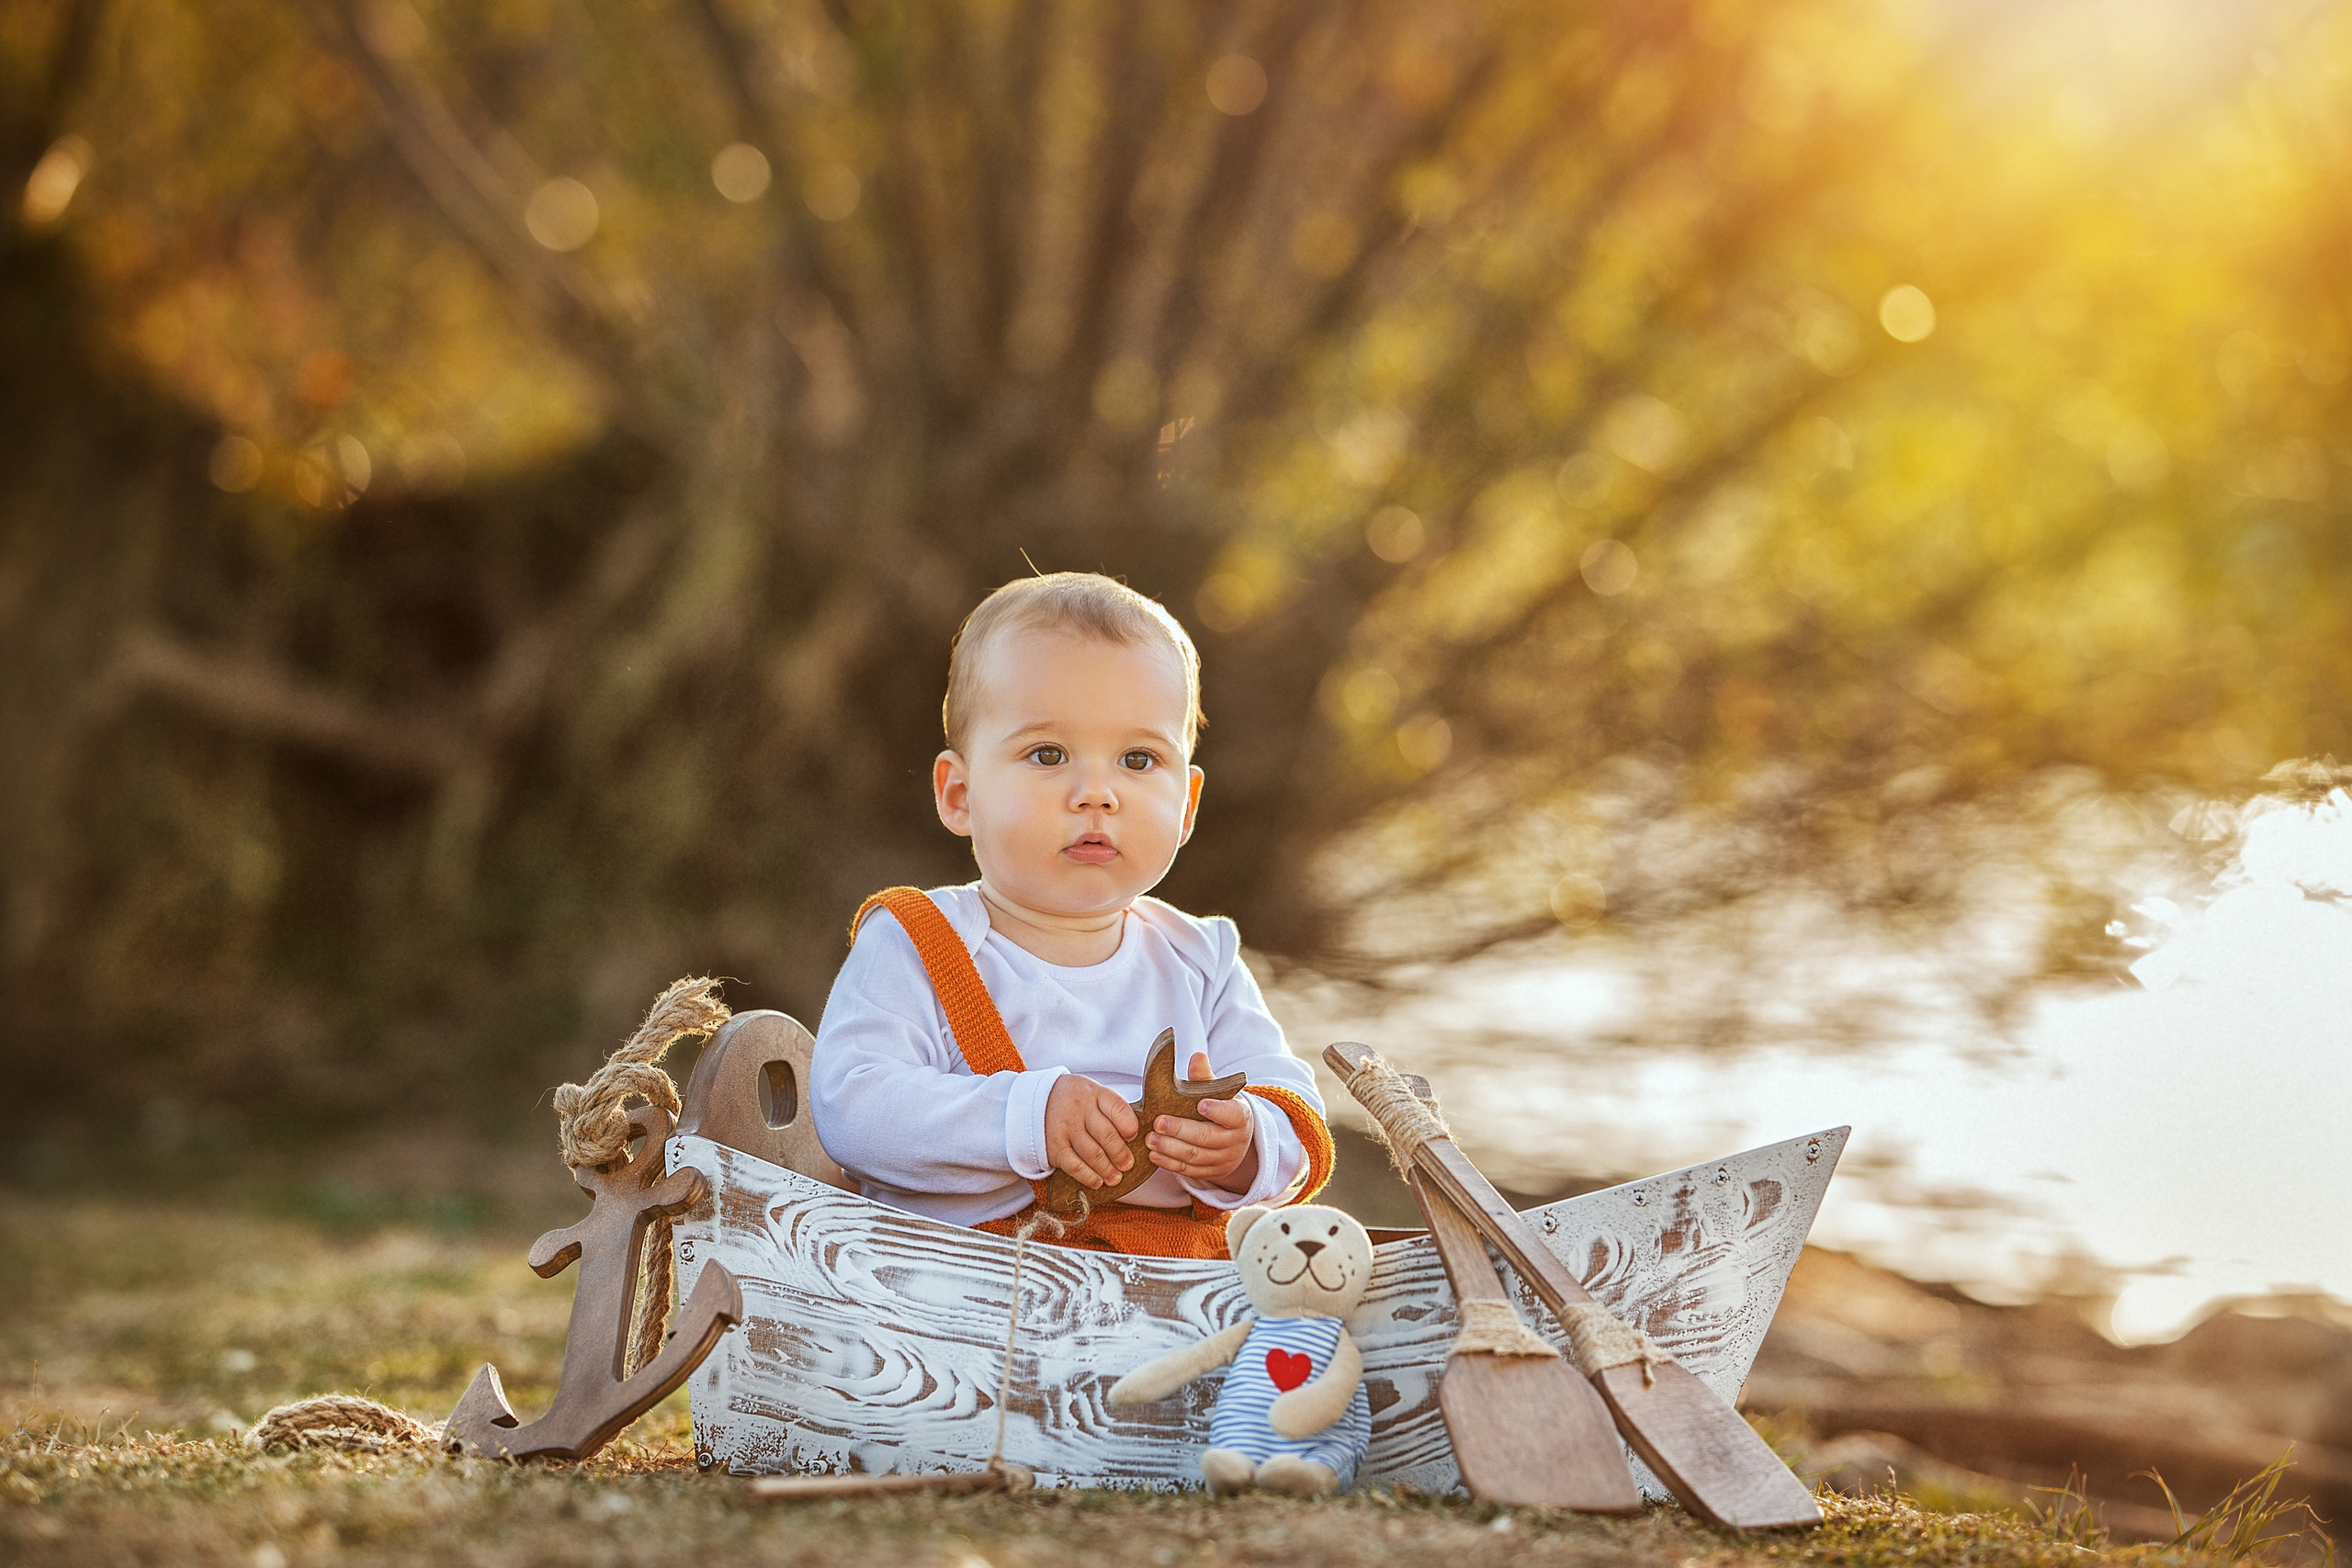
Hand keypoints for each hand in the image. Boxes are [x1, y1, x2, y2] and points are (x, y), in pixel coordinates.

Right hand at [1044, 1073, 1139, 1189]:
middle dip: (1121, 1154)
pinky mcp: (1055, 1147)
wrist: (1038, 1101)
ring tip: (1115, 1178)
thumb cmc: (1077, 1100)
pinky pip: (1074, 1166)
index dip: (1130, 1126)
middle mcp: (1080, 1109)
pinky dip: (1088, 1176)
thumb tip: (1136, 1136)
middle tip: (1128, 1165)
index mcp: (1095, 1093)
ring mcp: (1065, 1128)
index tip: (1133, 1137)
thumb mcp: (1094, 1093)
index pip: (1118, 1109)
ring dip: (1107, 1169)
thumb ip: (1113, 1109)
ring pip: (1092, 1153)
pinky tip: (1097, 1181)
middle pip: (1107, 1135)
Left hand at [1147, 1051, 1257, 1191]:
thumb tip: (1197, 1056)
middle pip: (1206, 1137)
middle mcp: (1234, 1141)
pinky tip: (1154, 1154)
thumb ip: (1205, 1076)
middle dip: (1181, 1130)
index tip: (1200, 1104)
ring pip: (1195, 1156)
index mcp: (1240, 1116)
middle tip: (1159, 1123)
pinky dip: (1170, 1163)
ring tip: (1150, 1138)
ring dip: (1170, 1148)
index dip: (1217, 1110)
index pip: (1231, 1114)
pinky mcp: (1210, 1173)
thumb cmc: (1222, 1108)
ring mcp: (1223, 1159)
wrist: (1234, 1140)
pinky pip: (1189, 1170)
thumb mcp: (1220, 1092)